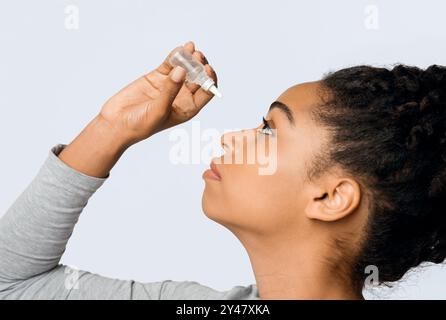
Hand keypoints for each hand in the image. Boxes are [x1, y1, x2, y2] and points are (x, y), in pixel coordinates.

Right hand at [99, 41, 217, 147]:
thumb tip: (182, 70)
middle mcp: (182, 96)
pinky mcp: (157, 77)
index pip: (206, 92)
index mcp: (188, 108)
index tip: (207, 69)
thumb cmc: (141, 125)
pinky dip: (175, 56)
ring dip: (189, 58)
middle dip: (200, 65)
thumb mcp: (159, 110)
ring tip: (190, 48)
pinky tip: (179, 49)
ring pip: (185, 68)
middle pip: (198, 77)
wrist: (117, 123)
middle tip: (198, 56)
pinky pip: (169, 64)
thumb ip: (170, 90)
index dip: (210, 80)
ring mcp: (170, 85)